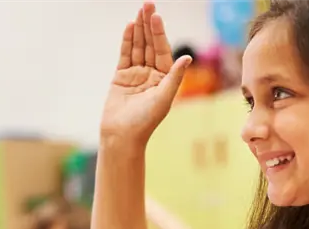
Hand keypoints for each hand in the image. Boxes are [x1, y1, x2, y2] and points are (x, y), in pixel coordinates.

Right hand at [100, 2, 191, 147]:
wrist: (122, 136)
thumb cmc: (145, 121)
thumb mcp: (163, 98)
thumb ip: (174, 77)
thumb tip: (186, 58)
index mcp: (164, 79)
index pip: (162, 50)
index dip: (159, 33)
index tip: (156, 16)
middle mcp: (151, 74)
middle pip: (150, 44)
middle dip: (149, 25)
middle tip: (147, 4)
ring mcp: (136, 74)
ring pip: (138, 47)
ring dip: (138, 29)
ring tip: (139, 11)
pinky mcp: (121, 77)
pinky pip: (125, 55)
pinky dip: (127, 41)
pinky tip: (129, 27)